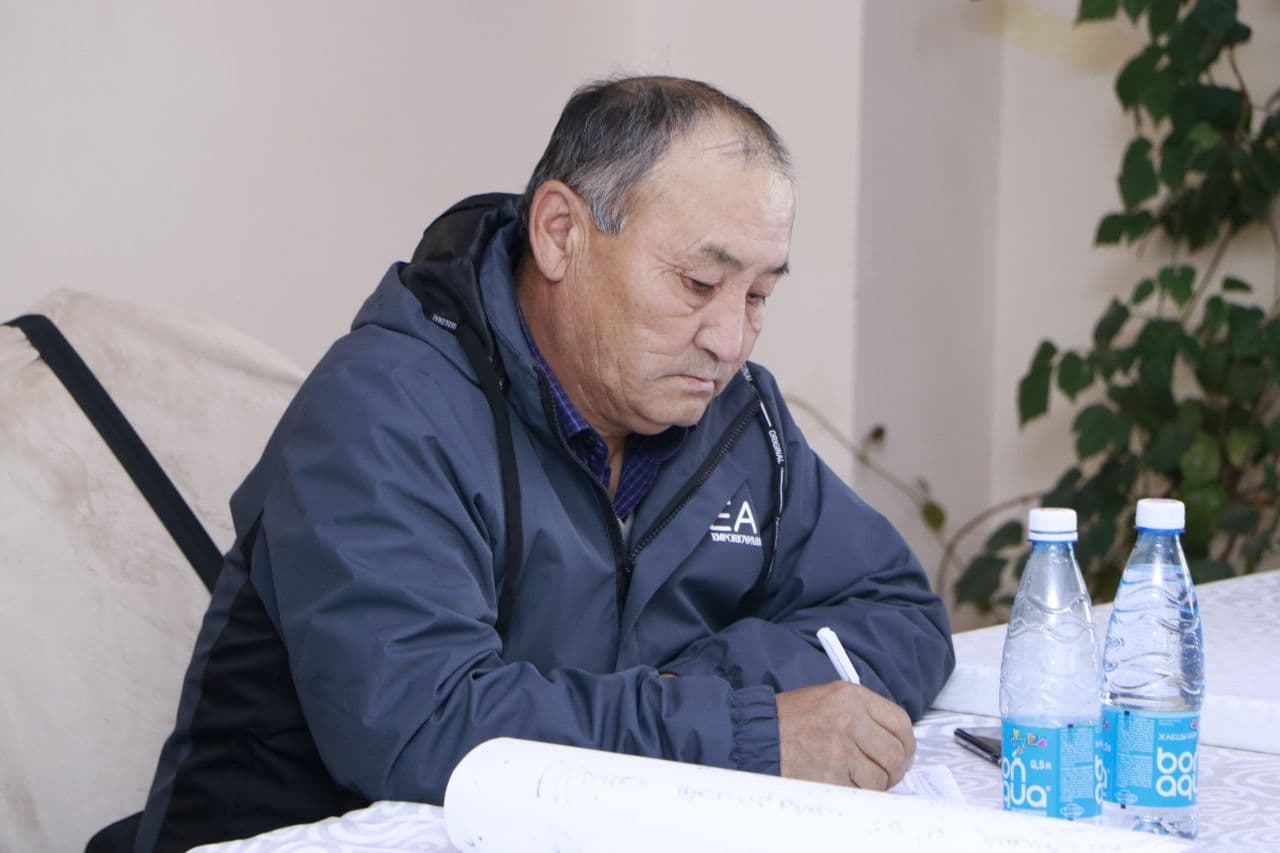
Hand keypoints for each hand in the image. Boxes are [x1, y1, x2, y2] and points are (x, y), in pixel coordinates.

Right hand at [775, 681, 914, 790]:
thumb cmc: (792, 718)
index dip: (906, 744)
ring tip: (853, 776)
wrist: (757, 733)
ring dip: (871, 784)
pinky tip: (838, 781)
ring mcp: (839, 750)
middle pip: (896, 754)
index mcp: (852, 696)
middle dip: (894, 770)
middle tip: (884, 774)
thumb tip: (896, 742)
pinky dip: (853, 793)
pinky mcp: (829, 776)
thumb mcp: (830, 699)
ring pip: (879, 779)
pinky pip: (858, 794)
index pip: (901, 723)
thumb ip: (864, 714)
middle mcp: (849, 720)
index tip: (903, 754)